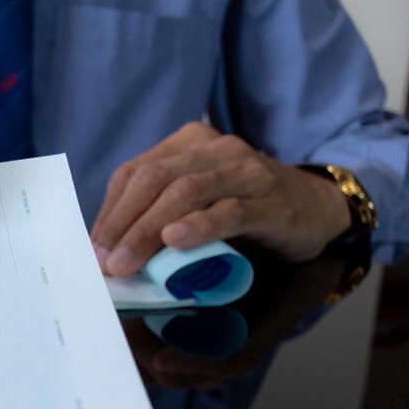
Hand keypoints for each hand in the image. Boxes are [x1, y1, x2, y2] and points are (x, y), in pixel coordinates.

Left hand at [90, 122, 350, 276]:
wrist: (316, 208)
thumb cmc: (244, 208)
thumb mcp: (196, 203)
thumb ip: (158, 214)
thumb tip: (108, 251)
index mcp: (187, 144)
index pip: (134, 173)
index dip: (110, 213)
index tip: (92, 249)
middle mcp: (214, 149)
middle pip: (154, 181)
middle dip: (123, 224)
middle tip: (106, 264)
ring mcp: (245, 171)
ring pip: (185, 193)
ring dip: (149, 230)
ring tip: (127, 263)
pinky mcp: (270, 202)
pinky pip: (229, 211)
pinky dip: (199, 227)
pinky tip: (177, 241)